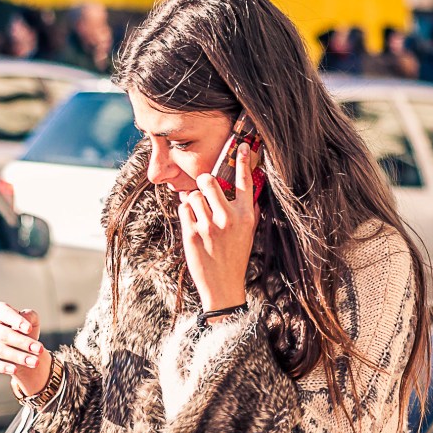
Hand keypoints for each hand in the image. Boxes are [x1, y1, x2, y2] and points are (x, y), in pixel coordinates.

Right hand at [0, 303, 51, 395]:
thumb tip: (25, 319)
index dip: (16, 320)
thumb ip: (30, 316)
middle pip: (2, 334)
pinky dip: (3, 367)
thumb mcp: (31, 322)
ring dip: (18, 357)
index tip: (29, 329)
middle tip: (39, 349)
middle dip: (23, 342)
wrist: (19, 351)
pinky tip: (15, 370)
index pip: (3, 312)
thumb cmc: (24, 332)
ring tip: (34, 362)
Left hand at [177, 142, 260, 310]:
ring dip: (193, 200)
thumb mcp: (248, 234)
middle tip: (203, 187)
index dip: (242, 161)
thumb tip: (248, 191)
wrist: (223, 286)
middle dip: (203, 181)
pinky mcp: (192, 234)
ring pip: (192, 195)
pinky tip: (193, 222)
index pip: (244, 182)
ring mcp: (208, 226)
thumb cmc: (235, 258)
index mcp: (245, 216)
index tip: (241, 146)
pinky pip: (183, 209)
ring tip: (199, 211)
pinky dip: (186, 212)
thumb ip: (248, 212)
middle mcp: (228, 219)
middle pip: (208, 181)